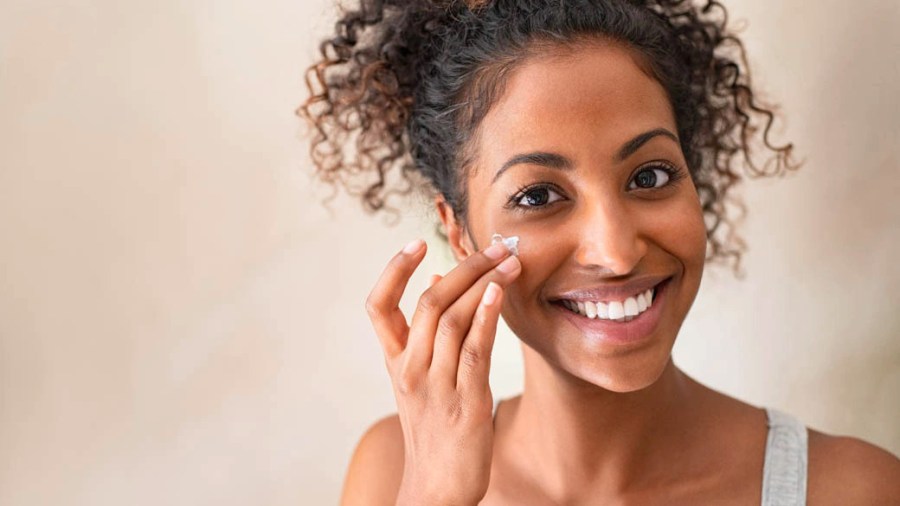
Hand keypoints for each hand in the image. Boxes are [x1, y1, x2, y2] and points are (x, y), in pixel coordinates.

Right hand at [365, 238, 521, 505]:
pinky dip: (485, 317)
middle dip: (464, 267)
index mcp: (396, 362)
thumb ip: (426, 335)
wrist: (437, 487)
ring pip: (454, 320)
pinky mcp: (467, 403)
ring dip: (484, 284)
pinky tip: (499, 294)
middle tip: (495, 246)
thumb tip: (437, 282)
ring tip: (509, 262)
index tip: (417, 243)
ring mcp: (437, 387)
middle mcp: (410, 370)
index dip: (394, 271)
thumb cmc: (433, 429)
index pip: (378, 306)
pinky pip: (474, 351)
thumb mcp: (420, 380)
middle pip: (429, 303)